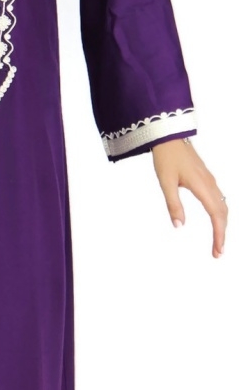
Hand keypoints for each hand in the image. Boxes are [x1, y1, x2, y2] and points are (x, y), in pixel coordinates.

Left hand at [151, 137, 227, 257]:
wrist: (169, 136)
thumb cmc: (166, 157)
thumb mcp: (166, 182)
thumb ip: (173, 204)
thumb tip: (180, 226)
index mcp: (202, 186)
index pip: (216, 215)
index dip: (219, 234)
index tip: (217, 251)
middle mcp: (210, 183)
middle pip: (223, 213)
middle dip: (222, 233)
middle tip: (218, 253)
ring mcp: (209, 180)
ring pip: (222, 205)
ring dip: (222, 224)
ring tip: (217, 241)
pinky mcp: (206, 177)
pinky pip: (218, 198)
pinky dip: (219, 213)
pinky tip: (215, 220)